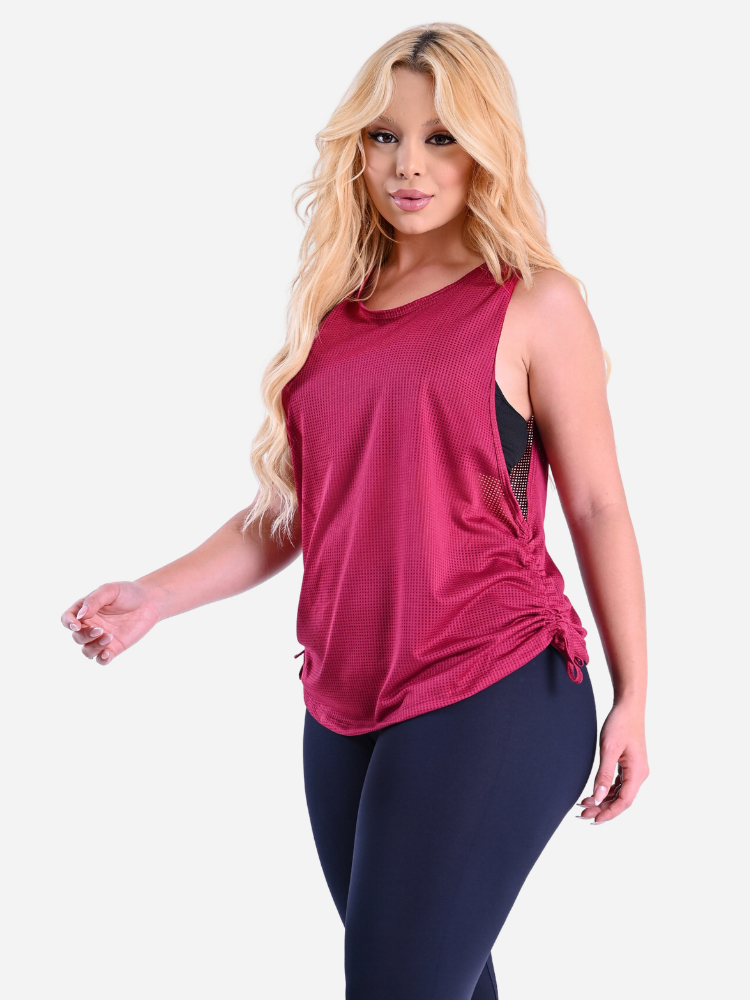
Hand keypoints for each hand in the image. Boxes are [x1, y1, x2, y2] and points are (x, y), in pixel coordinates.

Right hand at [60, 581, 163, 664]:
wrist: (150, 601)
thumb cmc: (128, 592)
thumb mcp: (111, 590)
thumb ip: (94, 600)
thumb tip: (80, 616)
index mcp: (85, 610)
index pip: (67, 619)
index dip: (68, 623)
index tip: (76, 625)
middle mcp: (90, 625)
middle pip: (77, 637)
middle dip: (85, 635)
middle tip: (100, 630)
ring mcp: (101, 638)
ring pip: (87, 650)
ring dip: (94, 647)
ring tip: (109, 638)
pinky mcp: (114, 648)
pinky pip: (102, 659)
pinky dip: (102, 659)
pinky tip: (107, 654)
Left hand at [578, 701, 648, 824]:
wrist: (628, 707)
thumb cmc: (620, 724)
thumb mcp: (609, 749)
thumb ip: (604, 775)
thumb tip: (598, 796)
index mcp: (637, 773)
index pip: (624, 801)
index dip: (609, 813)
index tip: (593, 819)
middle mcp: (639, 774)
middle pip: (621, 799)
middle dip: (602, 808)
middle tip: (582, 814)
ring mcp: (635, 770)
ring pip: (620, 793)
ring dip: (603, 800)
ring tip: (584, 805)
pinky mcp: (629, 765)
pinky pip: (619, 784)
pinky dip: (607, 790)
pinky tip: (594, 793)